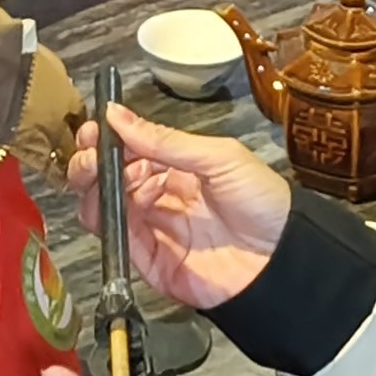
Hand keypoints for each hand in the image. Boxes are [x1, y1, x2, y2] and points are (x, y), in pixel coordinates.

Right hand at [66, 105, 291, 309]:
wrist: (283, 258)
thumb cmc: (263, 202)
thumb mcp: (219, 158)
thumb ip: (166, 141)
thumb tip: (117, 115)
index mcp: (177, 170)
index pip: (129, 152)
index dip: (108, 140)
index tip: (95, 128)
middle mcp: (159, 198)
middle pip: (109, 180)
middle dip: (93, 161)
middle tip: (91, 150)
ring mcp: (153, 230)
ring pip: (104, 207)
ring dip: (97, 184)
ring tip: (107, 169)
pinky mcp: (150, 261)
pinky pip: (117, 237)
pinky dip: (110, 215)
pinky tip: (127, 196)